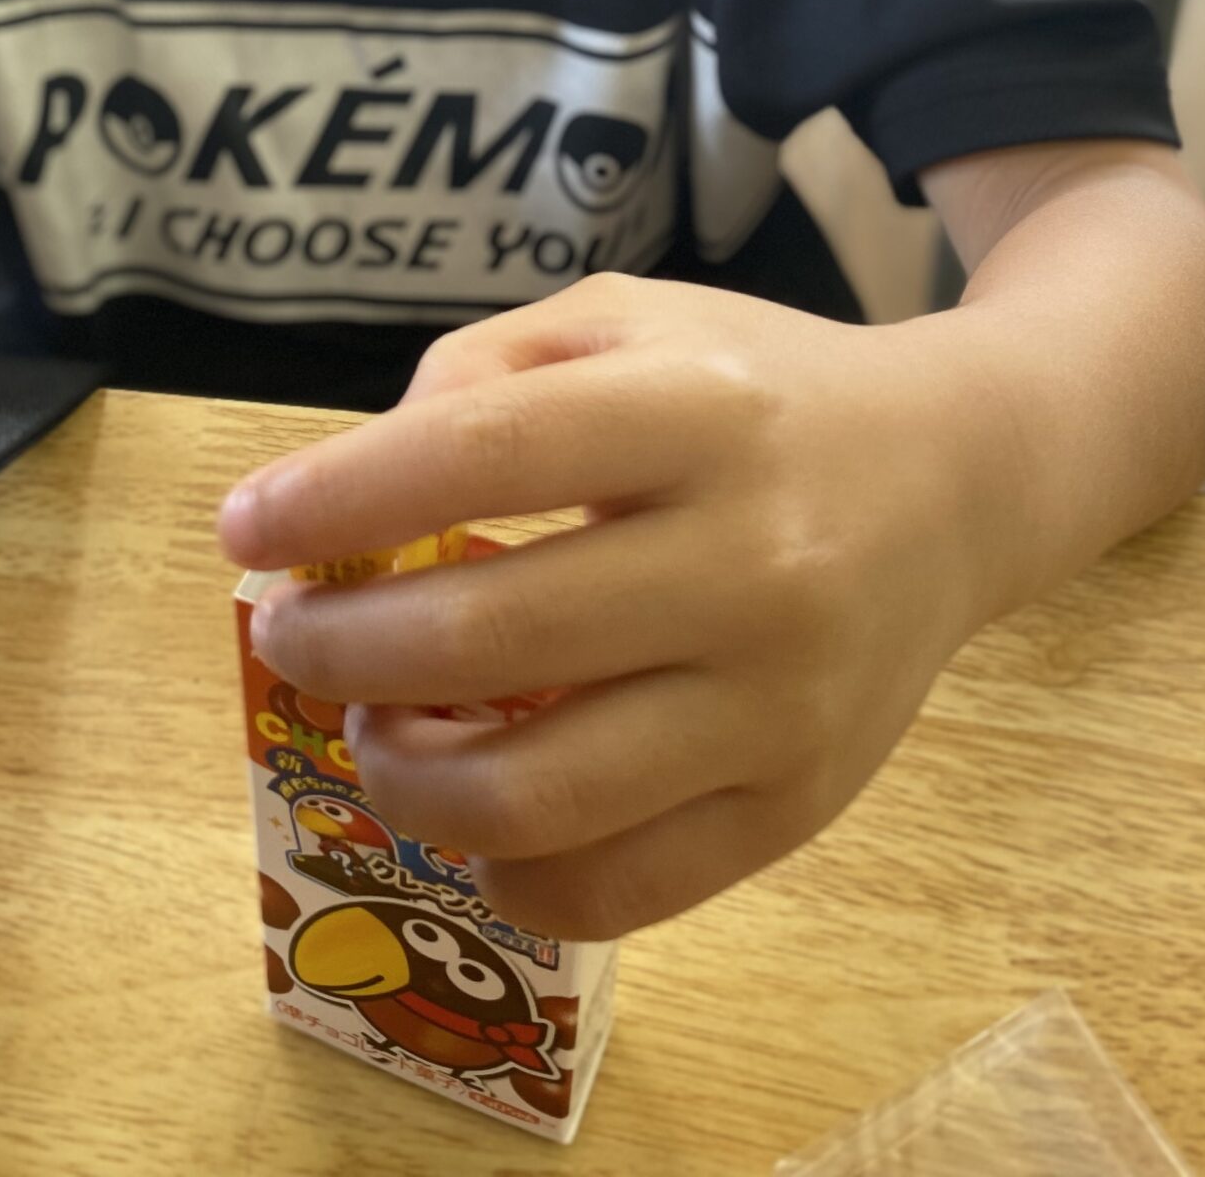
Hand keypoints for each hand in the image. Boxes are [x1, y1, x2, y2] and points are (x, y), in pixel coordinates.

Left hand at [219, 277, 999, 941]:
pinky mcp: (798, 803)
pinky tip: (470, 810)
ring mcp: (781, 699)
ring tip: (374, 723)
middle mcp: (752, 558)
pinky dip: (507, 867)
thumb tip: (362, 486)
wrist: (961, 478)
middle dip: (341, 644)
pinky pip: (618, 884)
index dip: (336, 498)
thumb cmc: (762, 390)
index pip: (480, 456)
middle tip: (290, 629)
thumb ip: (491, 371)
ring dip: (405, 772)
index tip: (243, 526)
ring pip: (541, 791)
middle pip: (489, 636)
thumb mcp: (633, 321)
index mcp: (701, 410)